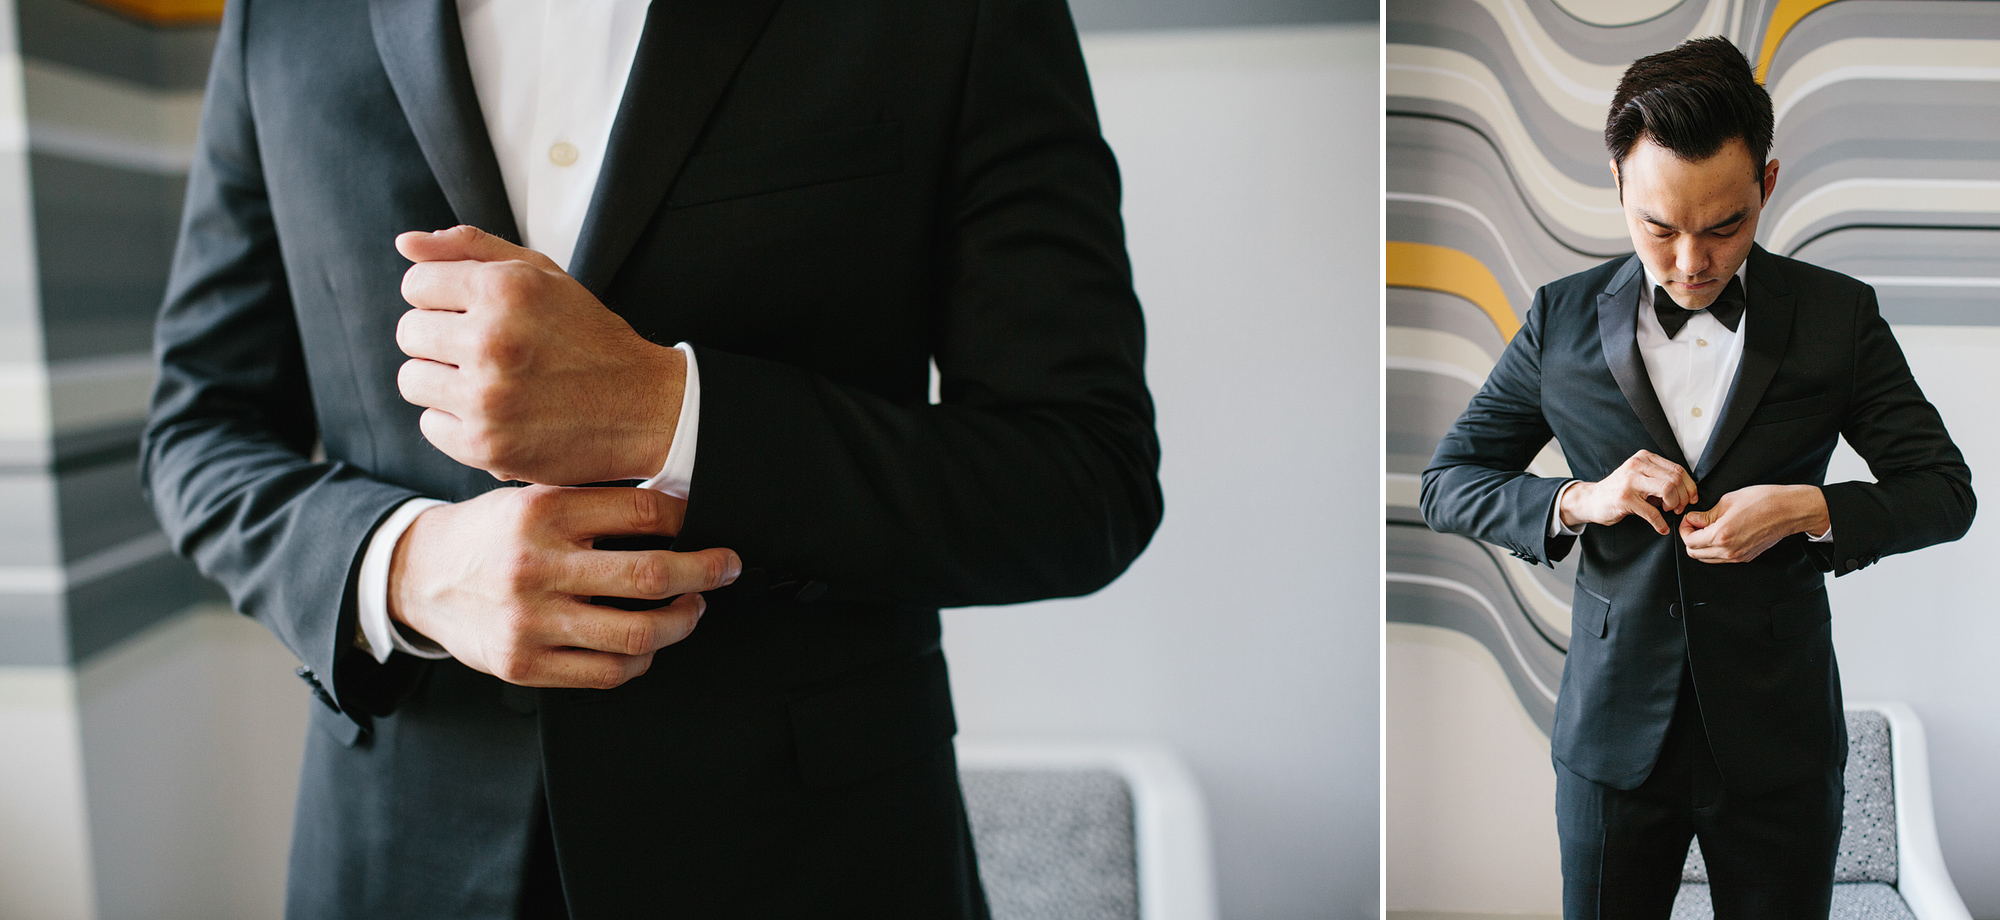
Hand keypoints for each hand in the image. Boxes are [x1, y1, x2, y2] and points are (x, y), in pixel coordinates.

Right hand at [388, 485, 740, 688]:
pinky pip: (608, 672)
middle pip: (651, 573)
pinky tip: (649, 642)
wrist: (421, 577)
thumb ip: (593, 503)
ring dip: (682, 621)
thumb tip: (677, 508)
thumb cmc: (491, 535)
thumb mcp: (533, 498)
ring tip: (692, 607)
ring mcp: (530, 621)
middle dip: (706, 571)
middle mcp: (536, 566)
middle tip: (727, 567)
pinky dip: (642, 659)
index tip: (703, 523)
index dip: (687, 518)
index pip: (642, 512)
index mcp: (542, 513)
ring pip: (638, 633)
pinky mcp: (525, 665)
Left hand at [393, 225, 684, 484]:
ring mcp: (486, 396)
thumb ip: (472, 248)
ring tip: (487, 381)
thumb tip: (405, 243)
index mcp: (504, 288)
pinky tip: (493, 412)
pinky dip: (454, 420)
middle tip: (485, 350)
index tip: (472, 313)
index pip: (416, 284)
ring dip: (442, 379)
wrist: (643, 408)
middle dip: (441, 338)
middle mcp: (492, 339)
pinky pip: (428, 424)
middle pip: (409, 332)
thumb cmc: (588, 336)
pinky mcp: (485, 444)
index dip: (442, 297)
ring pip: (412, 378)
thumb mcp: (542, 275)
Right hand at [1559, 450, 1696, 534]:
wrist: (1591, 500)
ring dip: (1674, 506)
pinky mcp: (1624, 498)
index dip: (1689, 486)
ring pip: (1667, 490)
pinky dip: (1660, 523)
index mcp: (1644, 458)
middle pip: (1675, 479)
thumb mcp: (1640, 477)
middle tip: (1679, 508)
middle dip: (1683, 497)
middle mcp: (1637, 465)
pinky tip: (1661, 528)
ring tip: (1669, 513)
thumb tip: (1686, 490)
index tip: (1690, 498)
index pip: (1678, 469)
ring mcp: (1629, 481)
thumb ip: (1660, 478)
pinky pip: (1652, 512)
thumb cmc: (1618, 490)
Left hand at [1679, 483, 1829, 563]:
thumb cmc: (1763, 501)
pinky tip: (1720, 534)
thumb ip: (1706, 514)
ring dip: (1701, 545)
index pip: (1689, 541)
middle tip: (1695, 524)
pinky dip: (1714, 549)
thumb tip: (1693, 519)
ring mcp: (1738, 556)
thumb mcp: (1727, 501)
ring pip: (1707, 558)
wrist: (1789, 510)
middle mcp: (1728, 550)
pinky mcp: (1746, 557)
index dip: (1684, 528)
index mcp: (1721, 535)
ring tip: (1707, 528)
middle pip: (1694, 553)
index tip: (1688, 519)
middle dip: (1690, 538)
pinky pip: (1721, 558)